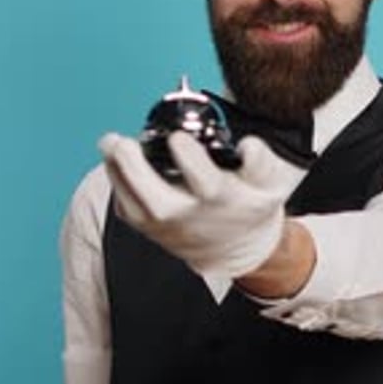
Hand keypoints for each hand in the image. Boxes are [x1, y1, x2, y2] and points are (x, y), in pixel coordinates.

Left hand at [98, 130, 285, 279]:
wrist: (236, 246)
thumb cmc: (249, 206)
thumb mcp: (271, 183)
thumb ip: (262, 162)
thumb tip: (248, 145)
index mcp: (223, 200)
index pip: (206, 183)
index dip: (191, 159)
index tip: (179, 137)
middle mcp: (190, 216)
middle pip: (158, 201)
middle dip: (136, 171)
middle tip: (124, 142)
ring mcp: (166, 226)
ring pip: (135, 207)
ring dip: (118, 175)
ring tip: (111, 143)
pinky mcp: (149, 228)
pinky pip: (127, 211)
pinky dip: (116, 186)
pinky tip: (113, 160)